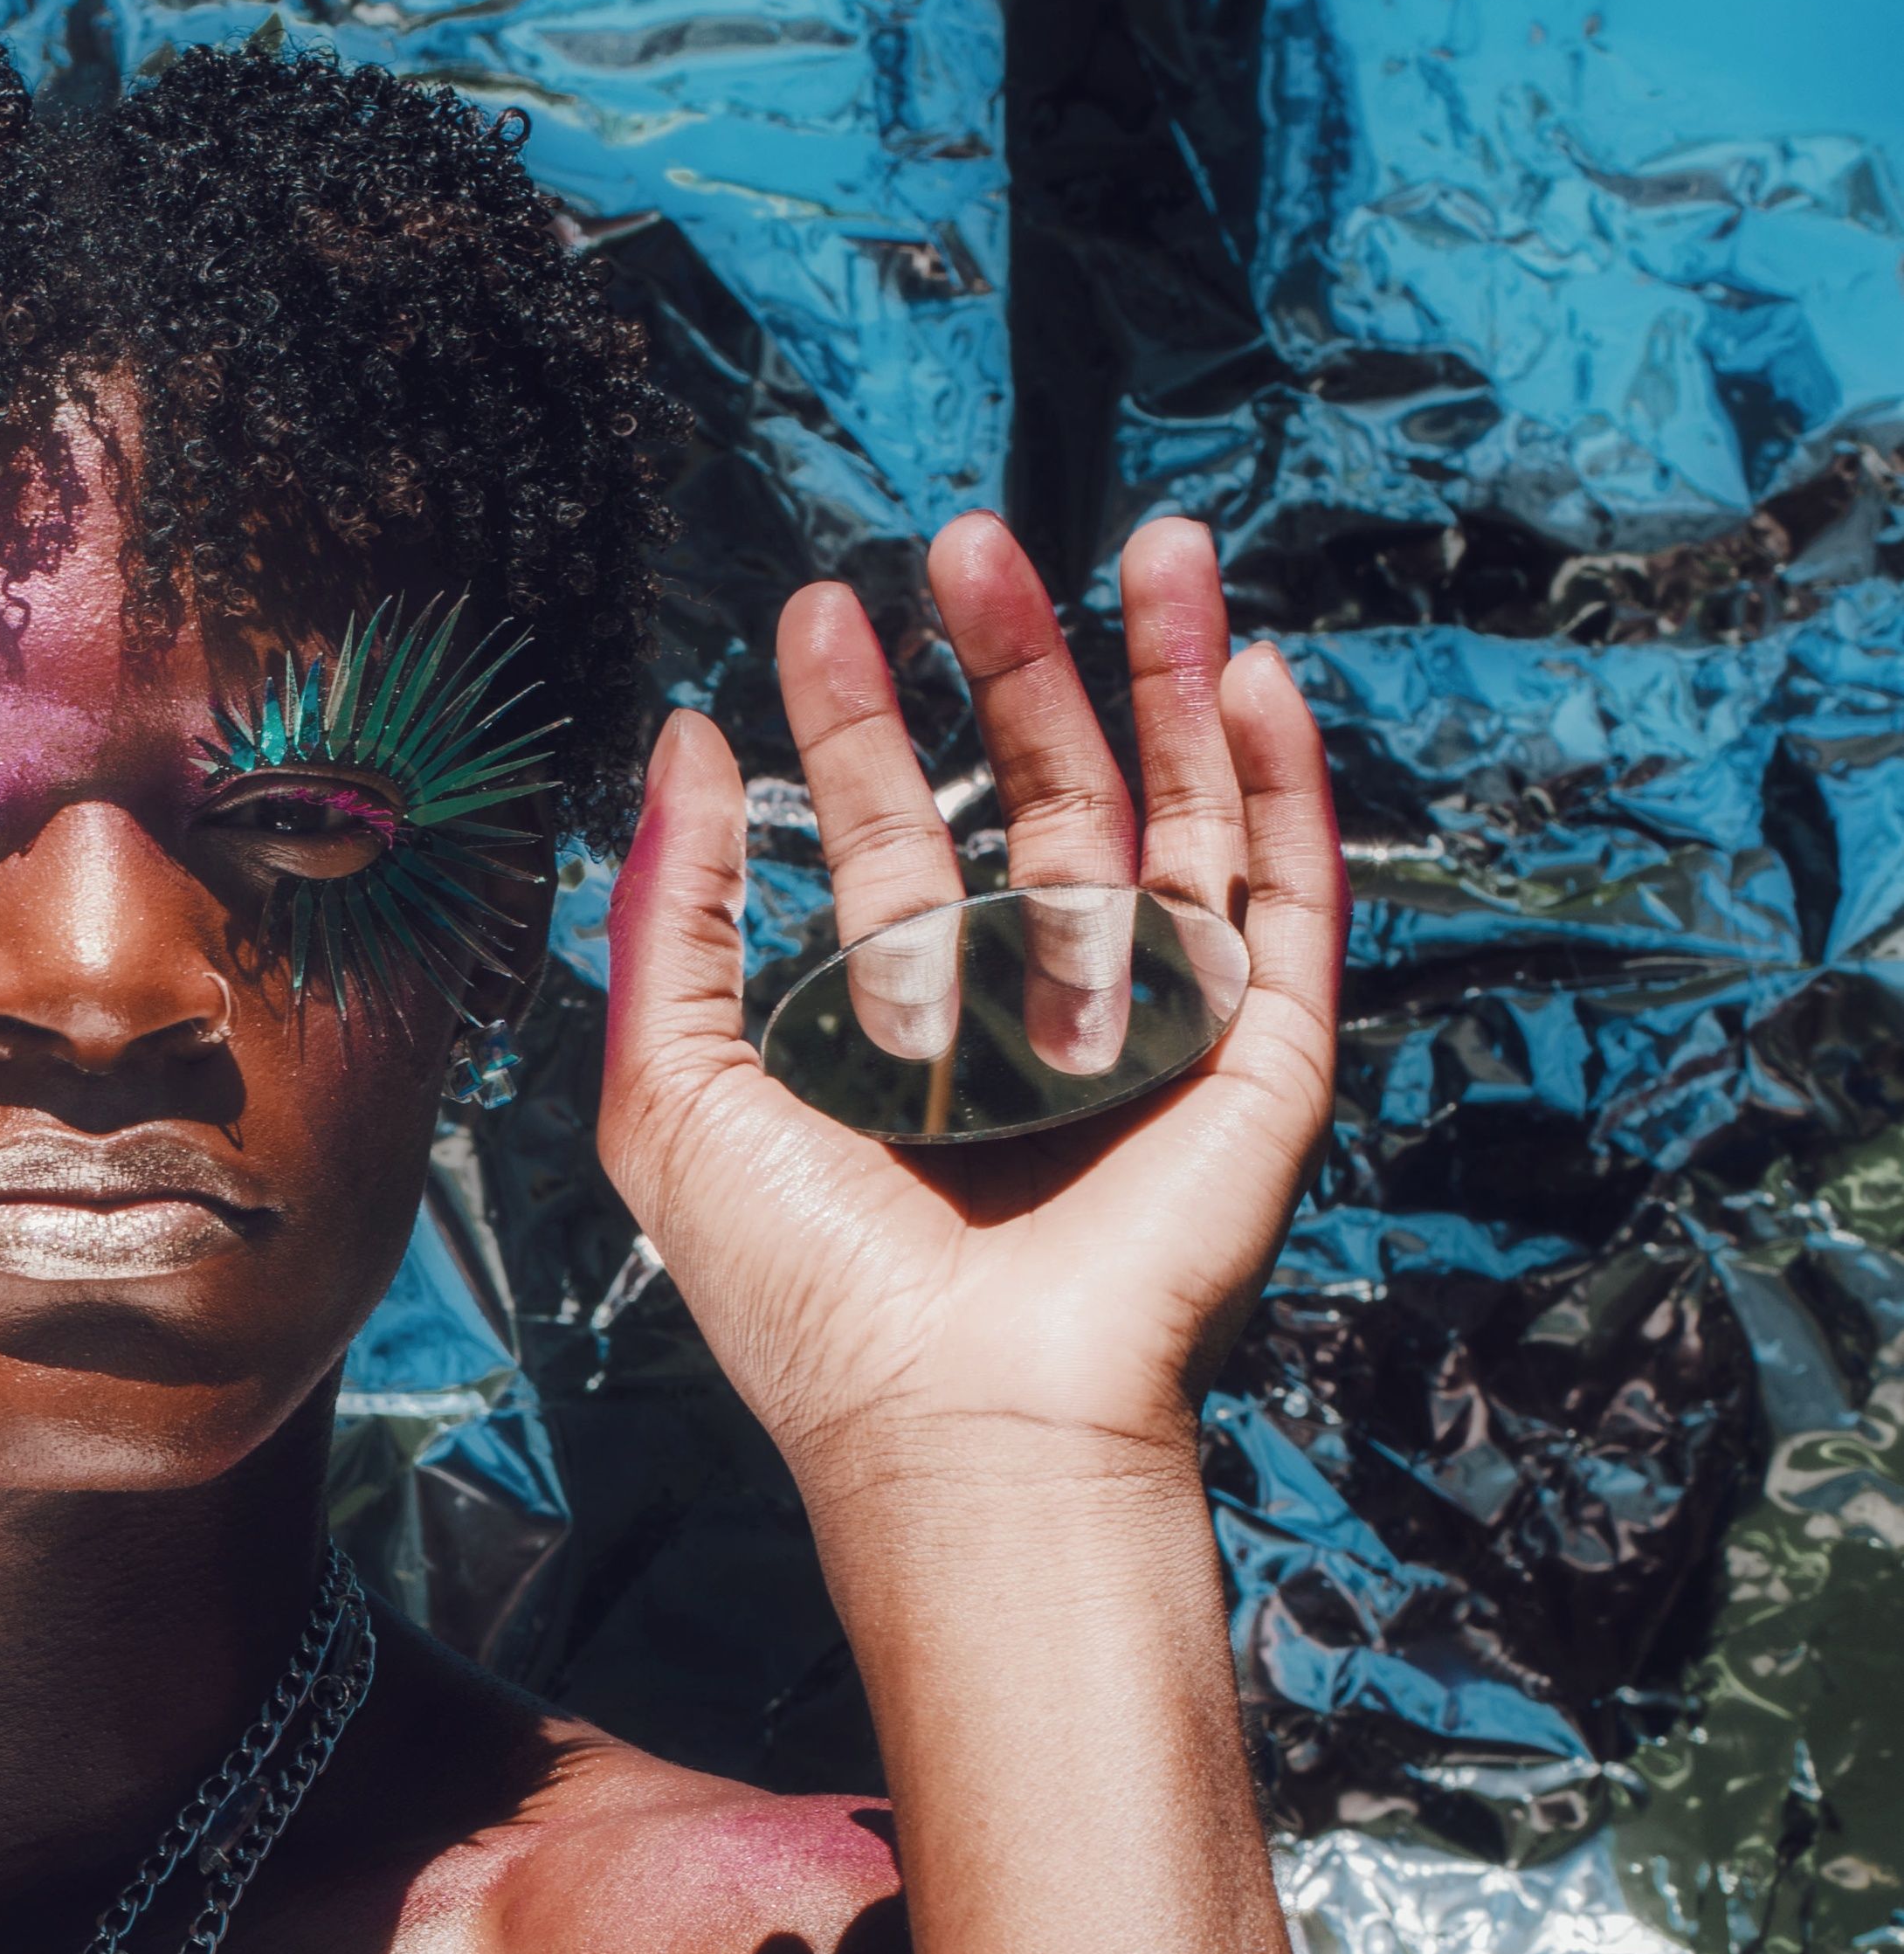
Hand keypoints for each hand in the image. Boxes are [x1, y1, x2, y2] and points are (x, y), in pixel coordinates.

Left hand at [595, 513, 1341, 1544]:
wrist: (963, 1415)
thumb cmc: (810, 1296)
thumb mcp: (677, 1098)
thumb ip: (670, 923)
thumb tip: (676, 743)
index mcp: (908, 1038)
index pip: (888, 846)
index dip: (854, 726)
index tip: (818, 608)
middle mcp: (1035, 1024)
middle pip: (1034, 802)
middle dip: (1010, 664)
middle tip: (965, 541)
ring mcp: (1155, 1036)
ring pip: (1170, 817)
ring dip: (1162, 673)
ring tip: (1151, 538)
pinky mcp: (1258, 1061)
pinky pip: (1283, 897)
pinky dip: (1277, 782)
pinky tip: (1245, 670)